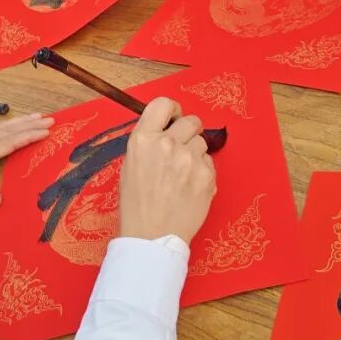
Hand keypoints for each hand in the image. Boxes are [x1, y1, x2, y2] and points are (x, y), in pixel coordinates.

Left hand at [0, 113, 53, 206]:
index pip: (8, 142)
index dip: (28, 136)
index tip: (46, 131)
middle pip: (8, 130)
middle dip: (30, 124)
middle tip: (51, 119)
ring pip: (1, 127)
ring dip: (20, 121)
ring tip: (37, 116)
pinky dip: (7, 125)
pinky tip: (12, 124)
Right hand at [118, 97, 216, 245]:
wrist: (152, 236)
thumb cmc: (137, 203)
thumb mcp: (130, 164)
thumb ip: (149, 142)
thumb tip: (168, 129)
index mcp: (143, 139)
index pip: (162, 104)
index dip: (173, 109)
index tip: (175, 117)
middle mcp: (166, 143)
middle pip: (190, 121)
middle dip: (189, 132)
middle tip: (183, 148)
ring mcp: (189, 159)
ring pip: (201, 143)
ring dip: (195, 154)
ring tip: (183, 175)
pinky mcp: (206, 175)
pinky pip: (209, 163)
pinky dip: (203, 173)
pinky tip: (190, 188)